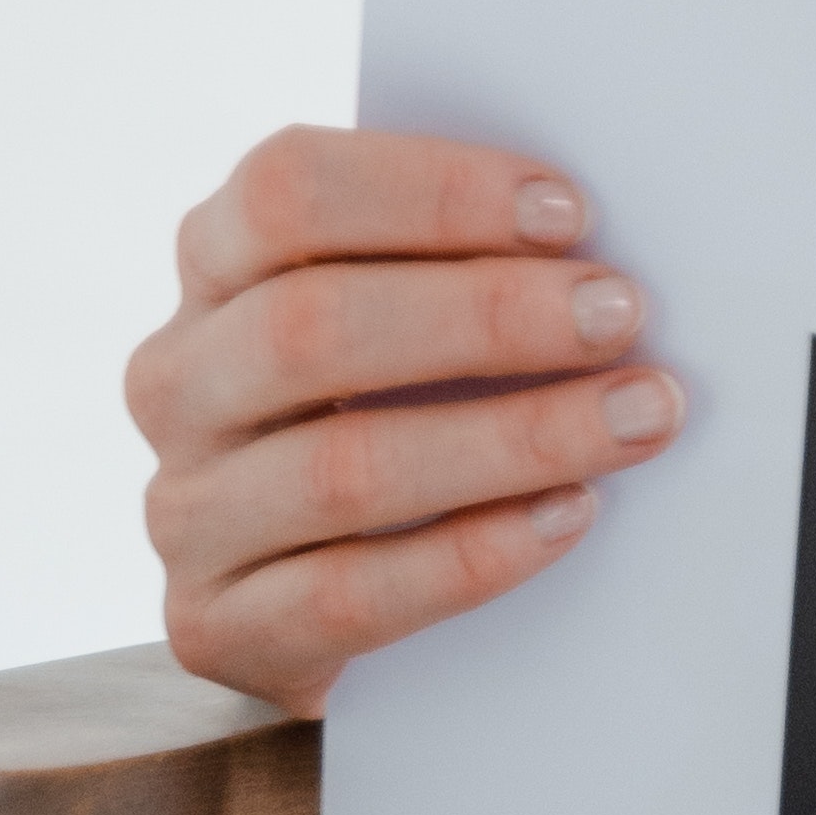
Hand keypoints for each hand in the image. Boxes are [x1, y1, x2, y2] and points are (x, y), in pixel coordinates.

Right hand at [128, 129, 685, 711]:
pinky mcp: (215, 625)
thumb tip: (599, 247)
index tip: (571, 214)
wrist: (314, 590)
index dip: (433, 191)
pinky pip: (348, 594)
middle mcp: (179, 378)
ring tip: (636, 417)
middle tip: (619, 315)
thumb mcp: (399, 311)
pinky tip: (571, 514)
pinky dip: (474, 553)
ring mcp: (186, 510)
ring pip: (339, 469)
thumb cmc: (392, 400)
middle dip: (487, 315)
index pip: (287, 189)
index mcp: (214, 262)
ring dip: (513, 437)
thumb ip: (456, 263)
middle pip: (309, 326)